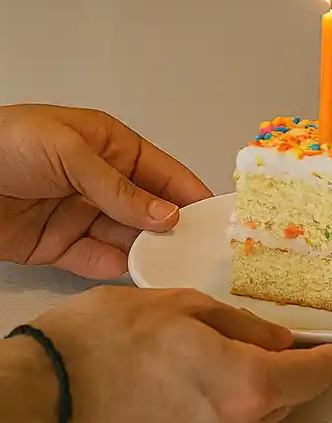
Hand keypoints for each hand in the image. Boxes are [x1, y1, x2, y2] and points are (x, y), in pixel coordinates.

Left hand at [0, 103, 210, 277]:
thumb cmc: (9, 144)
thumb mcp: (69, 152)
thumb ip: (118, 187)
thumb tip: (168, 217)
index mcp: (110, 146)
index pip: (163, 173)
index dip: (191, 193)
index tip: (221, 219)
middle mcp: (101, 183)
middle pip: (149, 210)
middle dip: (175, 230)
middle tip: (205, 254)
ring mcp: (80, 216)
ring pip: (126, 239)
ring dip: (149, 253)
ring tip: (177, 271)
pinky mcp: (57, 247)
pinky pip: (95, 261)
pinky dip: (116, 270)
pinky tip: (138, 278)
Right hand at [26, 284, 331, 422]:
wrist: (41, 396)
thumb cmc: (102, 344)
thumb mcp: (183, 307)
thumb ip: (242, 325)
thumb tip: (276, 340)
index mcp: (248, 385)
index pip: (316, 376)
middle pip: (292, 398)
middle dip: (295, 369)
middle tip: (285, 338)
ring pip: (261, 415)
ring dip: (261, 386)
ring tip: (234, 348)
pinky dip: (231, 402)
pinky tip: (206, 373)